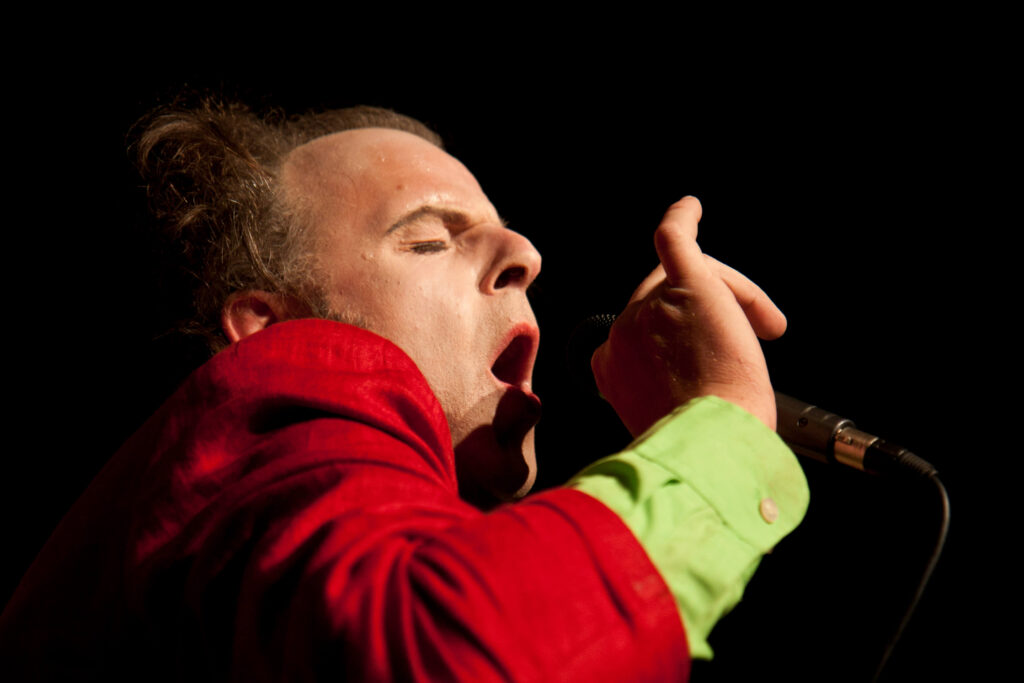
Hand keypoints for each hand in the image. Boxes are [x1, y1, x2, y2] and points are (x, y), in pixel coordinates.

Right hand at [591, 197, 785, 434]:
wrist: (713, 444)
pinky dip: (683, 219)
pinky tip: (691, 207)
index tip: (707, 364)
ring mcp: (649, 306)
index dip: (681, 339)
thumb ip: (666, 386)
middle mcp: (622, 330)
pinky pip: (675, 239)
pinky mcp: (685, 285)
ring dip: (733, 297)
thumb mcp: (669, 415)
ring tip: (768, 328)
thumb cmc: (703, 441)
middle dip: (713, 311)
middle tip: (760, 335)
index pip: (645, 329)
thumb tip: (700, 379)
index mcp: (610, 364)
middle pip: (666, 297)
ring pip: (689, 278)